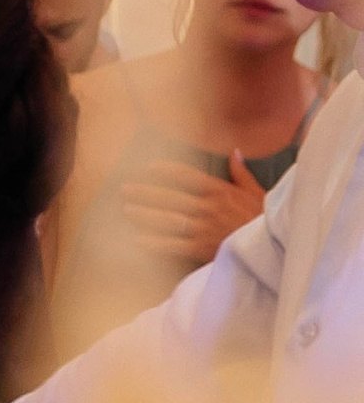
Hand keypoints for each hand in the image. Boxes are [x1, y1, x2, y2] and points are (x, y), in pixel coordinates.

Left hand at [117, 151, 263, 265]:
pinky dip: (154, 242)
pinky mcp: (203, 249)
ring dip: (145, 214)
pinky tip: (137, 239)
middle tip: (126, 189)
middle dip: (146, 192)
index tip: (149, 168)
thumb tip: (235, 152)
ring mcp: (205, 229)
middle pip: (171, 197)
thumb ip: (241, 173)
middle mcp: (210, 208)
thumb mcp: (257, 192)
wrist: (276, 248)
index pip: (188, 175)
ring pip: (168, 219)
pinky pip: (173, 245)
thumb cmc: (267, 220)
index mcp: (221, 191)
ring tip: (127, 210)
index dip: (166, 170)